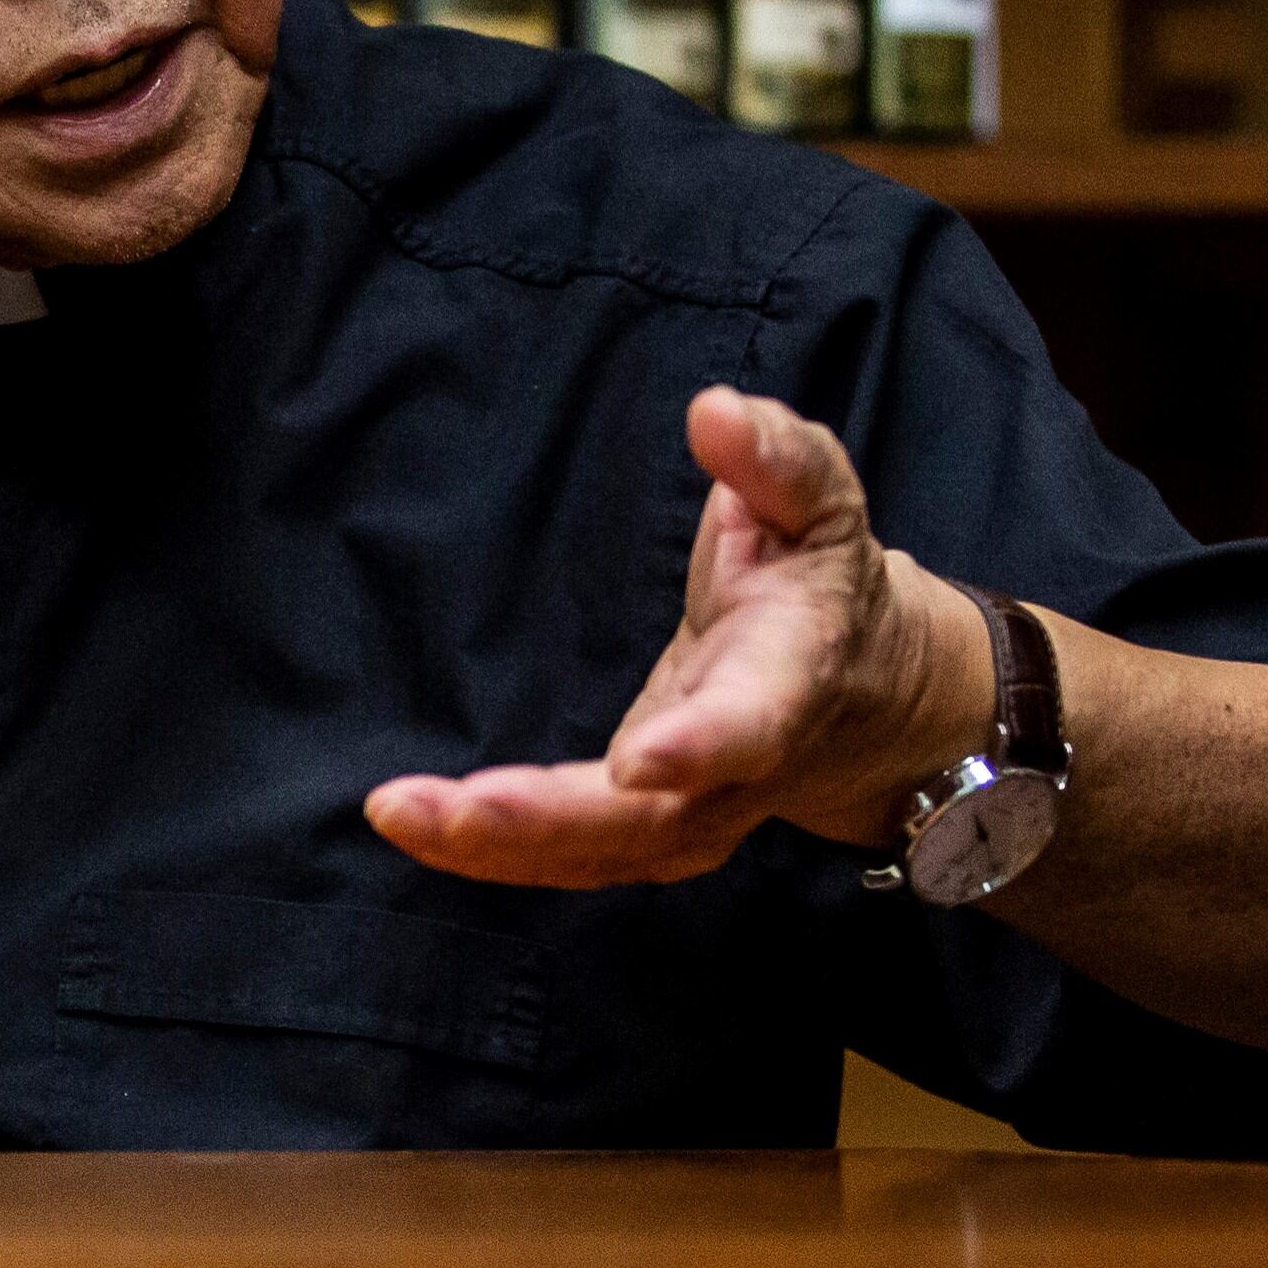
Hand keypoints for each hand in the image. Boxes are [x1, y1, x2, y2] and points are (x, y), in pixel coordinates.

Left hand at [364, 386, 988, 888]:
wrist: (866, 692)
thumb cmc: (823, 578)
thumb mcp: (820, 502)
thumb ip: (774, 459)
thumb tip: (713, 410)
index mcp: (785, 684)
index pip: (749, 725)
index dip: (699, 749)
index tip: (639, 762)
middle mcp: (738, 773)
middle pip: (649, 819)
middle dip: (550, 818)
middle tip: (455, 808)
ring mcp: (690, 814)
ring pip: (597, 853)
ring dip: (498, 846)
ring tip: (401, 815)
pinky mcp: (643, 828)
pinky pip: (568, 856)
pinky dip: (491, 851)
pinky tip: (416, 827)